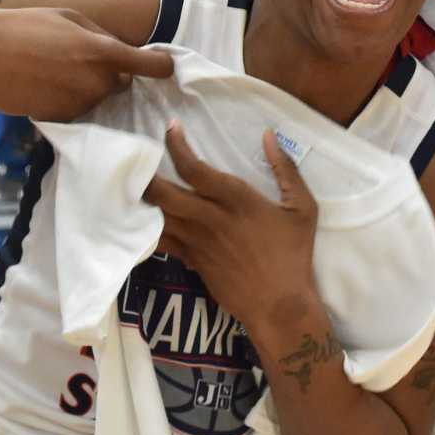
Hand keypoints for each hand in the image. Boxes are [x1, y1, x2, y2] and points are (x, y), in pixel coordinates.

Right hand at [0, 7, 174, 120]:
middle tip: (80, 59)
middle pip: (122, 84)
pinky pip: (76, 111)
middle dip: (110, 74)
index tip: (161, 65)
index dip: (160, 65)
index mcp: (103, 51)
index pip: (153, 66)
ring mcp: (79, 104)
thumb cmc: (25, 26)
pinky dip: (67, 101)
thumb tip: (127, 53)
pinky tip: (44, 85)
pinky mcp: (60, 120)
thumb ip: (103, 36)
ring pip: (98, 99)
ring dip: (87, 88)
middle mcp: (97, 82)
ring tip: (56, 70)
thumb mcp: (70, 17)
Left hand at [146, 123, 318, 333]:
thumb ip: (286, 169)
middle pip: (164, 194)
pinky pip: (162, 242)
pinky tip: (141, 216)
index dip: (176, 146)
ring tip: (131, 182)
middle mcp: (211, 220)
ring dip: (143, 200)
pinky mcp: (192, 262)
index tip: (171, 127)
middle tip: (137, 159)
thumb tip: (268, 134)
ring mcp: (198, 243)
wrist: (280, 306)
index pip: (195, 169)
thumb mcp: (303, 209)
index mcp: (238, 201)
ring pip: (158, 218)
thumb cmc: (294, 254)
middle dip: (146, 175)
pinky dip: (148, 227)